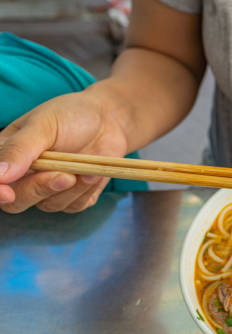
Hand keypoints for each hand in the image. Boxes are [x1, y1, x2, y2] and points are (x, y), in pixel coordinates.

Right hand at [0, 90, 128, 212]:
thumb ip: (20, 149)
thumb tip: (0, 175)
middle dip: (41, 189)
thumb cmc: (70, 116)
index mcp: (8, 155)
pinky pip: (76, 205)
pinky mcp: (74, 196)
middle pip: (18, 202)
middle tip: (64, 174)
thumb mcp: (43, 125)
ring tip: (85, 163)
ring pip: (51, 205)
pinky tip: (93, 172)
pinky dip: (87, 189)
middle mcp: (25, 176)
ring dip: (72, 187)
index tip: (7, 193)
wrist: (108, 120)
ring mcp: (49, 189)